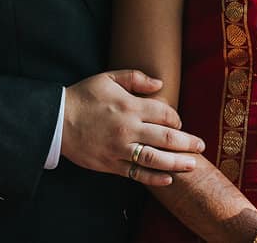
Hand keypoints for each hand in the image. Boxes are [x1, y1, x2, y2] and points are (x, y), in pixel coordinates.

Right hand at [60, 69, 204, 185]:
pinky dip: (154, 178)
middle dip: (187, 142)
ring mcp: (120, 149)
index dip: (176, 118)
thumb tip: (159, 84)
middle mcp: (128, 129)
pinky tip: (168, 179)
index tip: (178, 122)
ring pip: (156, 159)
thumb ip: (134, 78)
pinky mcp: (111, 164)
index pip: (164, 113)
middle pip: (166, 138)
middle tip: (201, 146)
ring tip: (192, 165)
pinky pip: (137, 174)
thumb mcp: (107, 78)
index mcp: (129, 106)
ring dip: (178, 162)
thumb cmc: (82, 97)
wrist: (55, 120)